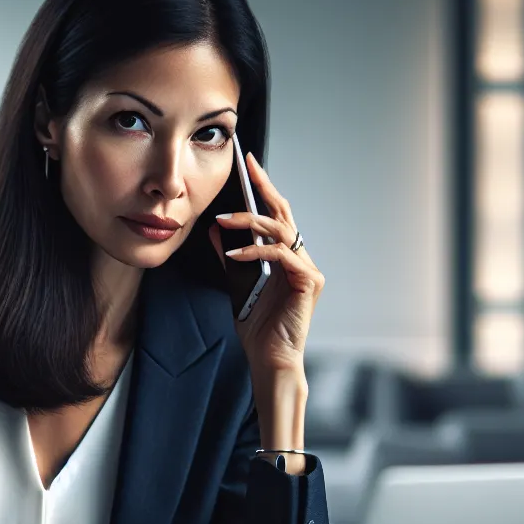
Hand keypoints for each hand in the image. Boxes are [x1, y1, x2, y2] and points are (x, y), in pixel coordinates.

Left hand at [208, 151, 324, 375]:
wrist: (270, 358)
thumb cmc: (258, 327)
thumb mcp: (237, 284)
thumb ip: (230, 255)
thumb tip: (215, 229)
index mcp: (287, 257)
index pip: (276, 216)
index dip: (264, 189)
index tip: (249, 165)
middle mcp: (301, 259)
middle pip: (283, 213)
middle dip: (264, 187)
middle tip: (248, 165)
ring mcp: (307, 269)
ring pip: (280, 231)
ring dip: (249, 221)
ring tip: (224, 218)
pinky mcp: (308, 281)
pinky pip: (279, 255)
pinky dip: (254, 251)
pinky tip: (233, 254)